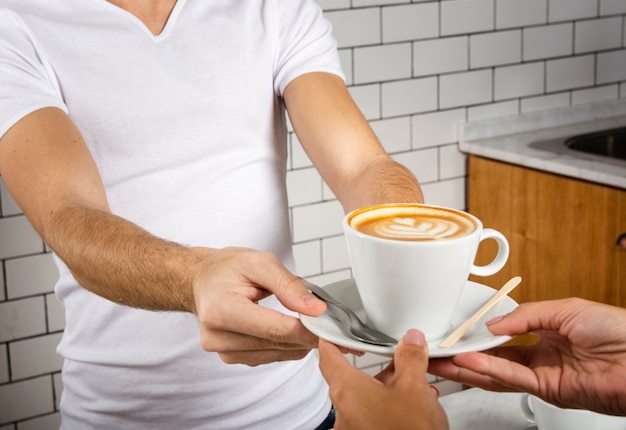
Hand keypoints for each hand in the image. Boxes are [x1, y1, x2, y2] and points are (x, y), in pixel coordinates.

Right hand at [191, 247, 326, 365]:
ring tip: (309, 322)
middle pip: (277, 343)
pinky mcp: (231, 357)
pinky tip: (290, 331)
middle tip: (329, 324)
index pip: (275, 329)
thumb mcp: (260, 262)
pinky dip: (285, 345)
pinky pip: (269, 356)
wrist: (203, 280)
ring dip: (298, 342)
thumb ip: (289, 286)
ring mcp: (223, 351)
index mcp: (221, 310)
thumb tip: (315, 309)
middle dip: (307, 335)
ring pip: (277, 354)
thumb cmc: (226, 269)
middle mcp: (218, 336)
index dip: (307, 329)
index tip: (329, 325)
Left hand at [319, 329, 448, 429]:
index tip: (336, 329)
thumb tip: (411, 340)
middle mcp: (343, 411)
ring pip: (364, 397)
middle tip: (393, 354)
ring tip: (413, 381)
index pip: (328, 355)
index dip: (332, 339)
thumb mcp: (414, 387)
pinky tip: (412, 405)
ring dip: (386, 386)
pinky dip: (388, 406)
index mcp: (346, 390)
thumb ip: (410, 358)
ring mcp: (353, 428)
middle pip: (350, 377)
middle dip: (375, 365)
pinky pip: (372, 415)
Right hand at [428, 298, 625, 415]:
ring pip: (496, 372)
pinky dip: (489, 369)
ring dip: (467, 367)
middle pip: (493, 358)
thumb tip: (493, 323)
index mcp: (545, 334)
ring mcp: (543, 376)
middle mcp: (541, 357)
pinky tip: (469, 361)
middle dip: (462, 355)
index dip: (478, 335)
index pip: (502, 336)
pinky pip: (512, 378)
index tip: (456, 332)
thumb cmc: (618, 329)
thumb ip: (525, 315)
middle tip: (436, 352)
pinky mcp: (549, 391)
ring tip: (441, 361)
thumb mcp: (565, 308)